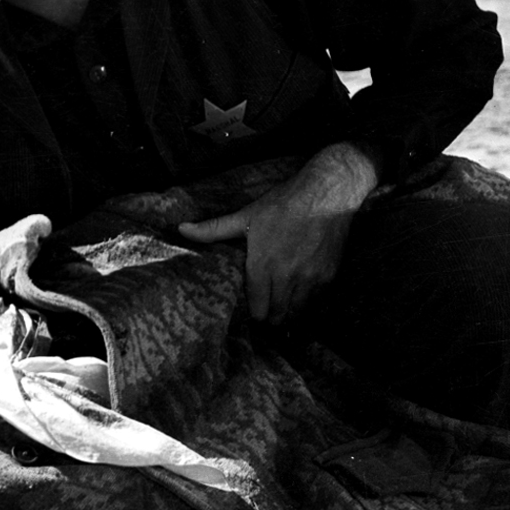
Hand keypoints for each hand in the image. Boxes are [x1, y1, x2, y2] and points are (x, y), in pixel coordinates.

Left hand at [176, 140, 378, 320]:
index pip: (257, 309)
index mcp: (263, 264)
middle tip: (265, 312)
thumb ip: (214, 229)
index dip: (253, 312)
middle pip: (276, 316)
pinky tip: (300, 290)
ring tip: (281, 306)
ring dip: (288, 312)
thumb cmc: (283, 203)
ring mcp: (310, 278)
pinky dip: (307, 300)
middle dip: (269, 316)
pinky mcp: (328, 277)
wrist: (327, 193)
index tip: (252, 308)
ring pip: (296, 313)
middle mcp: (286, 276)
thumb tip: (181, 229)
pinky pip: (314, 301)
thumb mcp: (246, 215)